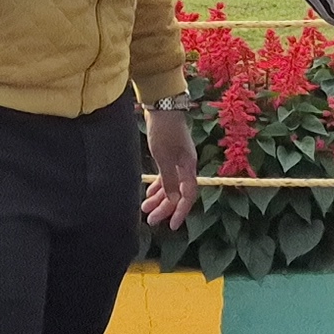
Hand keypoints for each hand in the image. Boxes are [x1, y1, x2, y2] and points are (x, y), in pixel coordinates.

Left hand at [143, 105, 199, 225]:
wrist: (162, 107)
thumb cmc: (164, 131)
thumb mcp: (164, 157)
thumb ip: (169, 180)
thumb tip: (175, 201)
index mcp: (188, 167)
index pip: (188, 195)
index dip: (180, 212)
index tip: (171, 226)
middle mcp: (186, 166)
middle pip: (178, 193)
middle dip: (164, 208)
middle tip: (150, 220)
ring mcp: (178, 161)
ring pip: (170, 185)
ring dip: (159, 198)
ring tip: (145, 209)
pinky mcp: (169, 155)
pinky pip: (166, 176)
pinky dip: (158, 186)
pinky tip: (149, 193)